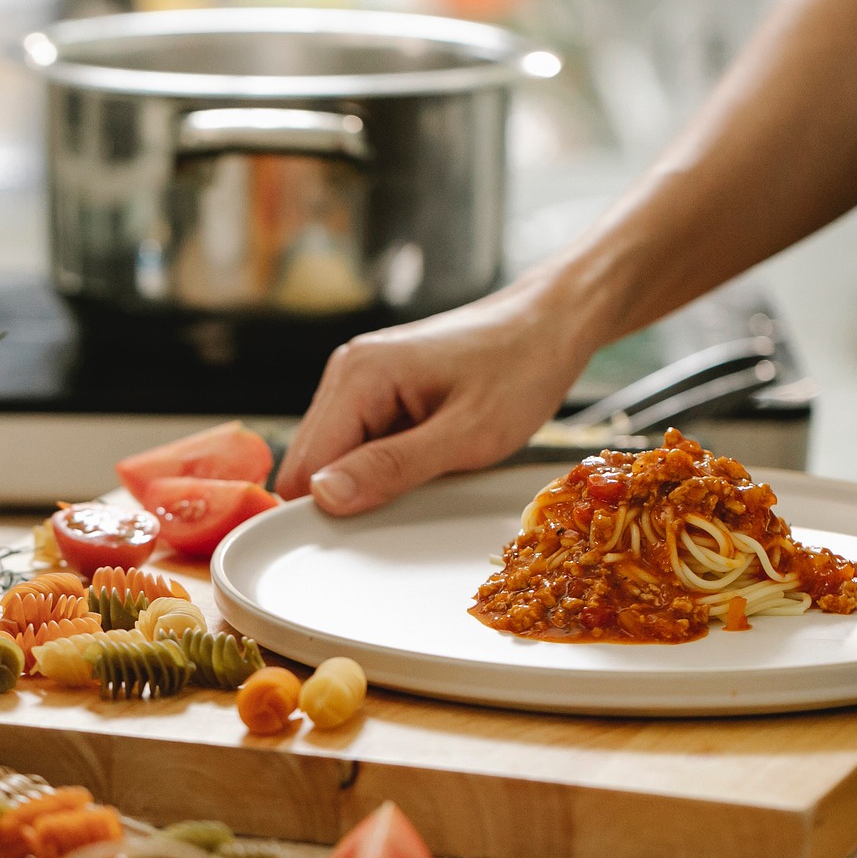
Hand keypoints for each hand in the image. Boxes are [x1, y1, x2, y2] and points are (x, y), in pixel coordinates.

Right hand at [276, 273, 589, 514]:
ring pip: (335, 456)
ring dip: (370, 479)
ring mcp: (360, 378)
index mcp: (359, 375)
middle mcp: (348, 371)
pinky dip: (385, 463)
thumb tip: (323, 496)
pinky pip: (360, 443)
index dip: (327, 509)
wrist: (551, 323)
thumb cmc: (521, 369)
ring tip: (429, 472)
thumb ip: (393, 467)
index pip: (305, 466)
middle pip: (311, 463)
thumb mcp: (467, 434)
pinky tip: (427, 458)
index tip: (369, 534)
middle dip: (349, 494)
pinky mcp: (378, 389)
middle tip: (411, 502)